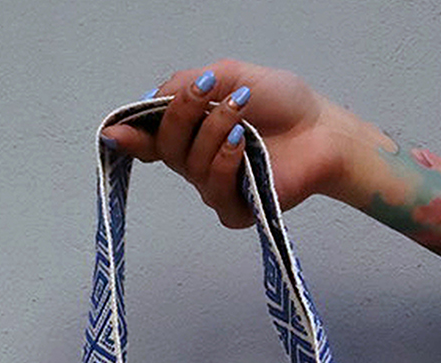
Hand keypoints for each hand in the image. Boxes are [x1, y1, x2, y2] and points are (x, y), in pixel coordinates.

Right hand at [100, 61, 349, 227]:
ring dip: (212, 132)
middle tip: (207, 91)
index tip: (116, 133)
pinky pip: (215, 192)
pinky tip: (244, 146)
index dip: (130, 138)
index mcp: (192, 132)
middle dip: (182, 114)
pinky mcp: (236, 210)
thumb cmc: (282, 103)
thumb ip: (187, 84)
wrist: (324, 130)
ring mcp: (216, 189)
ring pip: (190, 166)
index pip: (151, 139)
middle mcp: (197, 163)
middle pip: (166, 146)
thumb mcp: (230, 75)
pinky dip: (226, 163)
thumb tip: (149, 99)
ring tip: (241, 111)